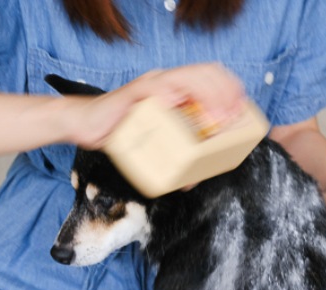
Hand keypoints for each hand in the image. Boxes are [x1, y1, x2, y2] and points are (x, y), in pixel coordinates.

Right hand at [71, 63, 247, 149]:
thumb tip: (193, 181)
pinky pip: (151, 89)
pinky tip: (176, 103)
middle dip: (224, 92)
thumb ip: (173, 157)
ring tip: (215, 114)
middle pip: (204, 73)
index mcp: (174, 89)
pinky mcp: (130, 95)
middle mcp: (165, 82)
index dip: (230, 88)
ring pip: (185, 78)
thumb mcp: (152, 146)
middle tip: (232, 117)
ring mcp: (149, 86)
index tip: (241, 110)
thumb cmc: (118, 134)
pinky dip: (166, 94)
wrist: (84, 126)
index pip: (210, 76)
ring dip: (205, 93)